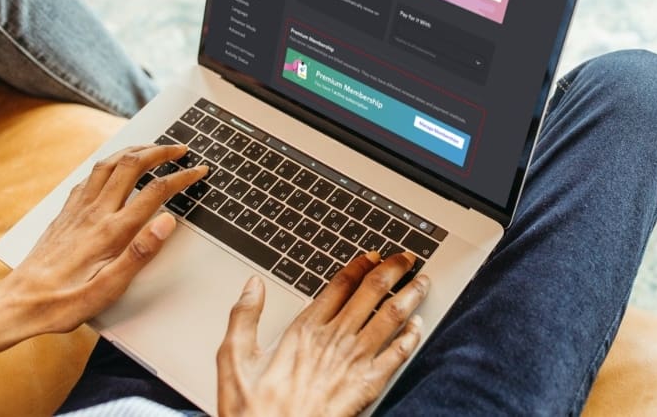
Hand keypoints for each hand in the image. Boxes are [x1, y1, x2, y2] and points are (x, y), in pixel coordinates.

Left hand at [0, 143, 207, 335]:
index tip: (198, 171)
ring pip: (109, 164)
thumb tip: (167, 222)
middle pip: (132, 166)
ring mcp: (78, 210)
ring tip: (152, 147)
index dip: (181, 177)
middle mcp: (95, 213)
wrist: (17, 303)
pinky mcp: (66, 213)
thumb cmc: (64, 302)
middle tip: (180, 149)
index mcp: (112, 231)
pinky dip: (109, 163)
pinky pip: (90, 176)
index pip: (155, 192)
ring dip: (134, 150)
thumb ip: (140, 253)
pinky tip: (113, 167)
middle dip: (160, 151)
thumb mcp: (109, 289)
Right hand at [217, 251, 428, 416]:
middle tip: (407, 258)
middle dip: (393, 270)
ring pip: (391, 317)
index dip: (360, 266)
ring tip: (423, 282)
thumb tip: (252, 285)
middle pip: (371, 293)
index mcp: (305, 330)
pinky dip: (412, 336)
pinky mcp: (368, 386)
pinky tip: (419, 326)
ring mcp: (354, 362)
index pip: (340, 285)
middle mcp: (334, 339)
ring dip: (410, 295)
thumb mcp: (234, 359)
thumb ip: (244, 317)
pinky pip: (397, 354)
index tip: (373, 255)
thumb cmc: (253, 411)